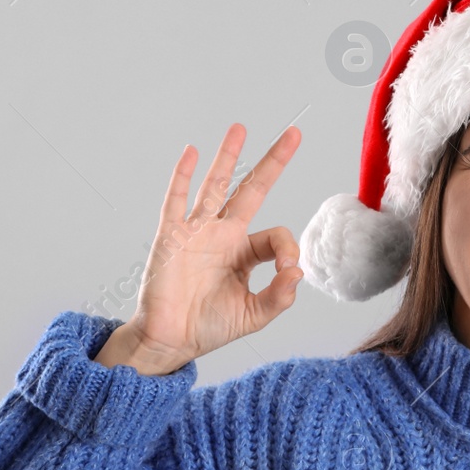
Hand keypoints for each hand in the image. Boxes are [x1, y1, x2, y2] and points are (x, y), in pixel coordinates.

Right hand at [95, 123, 303, 375]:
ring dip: (229, 156)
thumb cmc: (210, 326)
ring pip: (216, 186)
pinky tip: (192, 152)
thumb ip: (280, 296)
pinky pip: (176, 201)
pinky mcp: (171, 237)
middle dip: (272, 162)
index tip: (288, 269)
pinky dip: (182, 176)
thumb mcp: (254, 314)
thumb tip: (298, 270)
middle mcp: (223, 235)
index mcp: (244, 252)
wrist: (171, 341)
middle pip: (251, 189)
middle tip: (293, 133)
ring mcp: (197, 232)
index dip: (288, 249)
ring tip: (240, 128)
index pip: (276, 234)